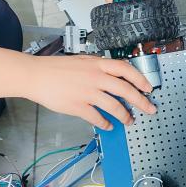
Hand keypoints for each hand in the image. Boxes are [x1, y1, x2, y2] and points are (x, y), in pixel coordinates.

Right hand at [25, 55, 156, 129]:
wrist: (36, 75)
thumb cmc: (57, 68)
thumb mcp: (83, 60)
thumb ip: (99, 67)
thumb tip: (116, 74)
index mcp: (97, 64)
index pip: (126, 69)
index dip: (140, 79)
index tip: (148, 88)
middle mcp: (95, 78)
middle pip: (125, 90)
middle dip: (141, 102)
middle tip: (150, 109)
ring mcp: (87, 93)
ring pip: (114, 106)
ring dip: (125, 116)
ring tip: (129, 121)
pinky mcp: (78, 106)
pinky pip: (97, 118)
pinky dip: (106, 123)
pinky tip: (109, 126)